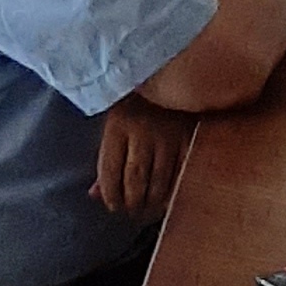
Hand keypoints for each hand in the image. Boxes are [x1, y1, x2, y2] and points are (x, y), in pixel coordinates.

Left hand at [94, 93, 193, 218]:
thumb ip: (106, 161)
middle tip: (132, 212)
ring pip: (160, 180)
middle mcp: (143, 130)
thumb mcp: (115, 127)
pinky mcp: (190, 138)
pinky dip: (176, 190)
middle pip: (135, 180)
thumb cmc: (137, 105)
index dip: (110, 195)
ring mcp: (169, 135)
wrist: (172, 74)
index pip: (110, 171)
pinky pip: (182, 173)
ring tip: (148, 209)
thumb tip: (95, 195)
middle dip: (132, 202)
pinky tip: (170, 198)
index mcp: (118, 125)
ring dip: (153, 201)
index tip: (113, 206)